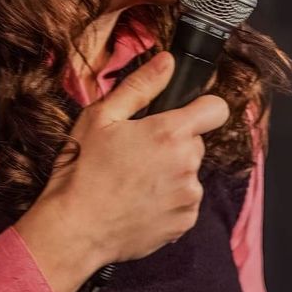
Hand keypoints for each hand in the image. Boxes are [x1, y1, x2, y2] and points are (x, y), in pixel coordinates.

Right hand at [14, 52, 229, 291]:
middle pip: (196, 143)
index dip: (200, 108)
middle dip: (173, 144)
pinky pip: (184, 202)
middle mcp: (187, 165)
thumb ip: (140, 86)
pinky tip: (138, 202)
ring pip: (189, 173)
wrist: (74, 229)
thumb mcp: (101, 118)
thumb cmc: (82, 171)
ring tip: (133, 182)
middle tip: (136, 153)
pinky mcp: (184, 223)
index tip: (181, 115)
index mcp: (170, 134)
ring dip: (170, 174)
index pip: (216, 109)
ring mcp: (188, 197)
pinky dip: (167, 201)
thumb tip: (167, 62)